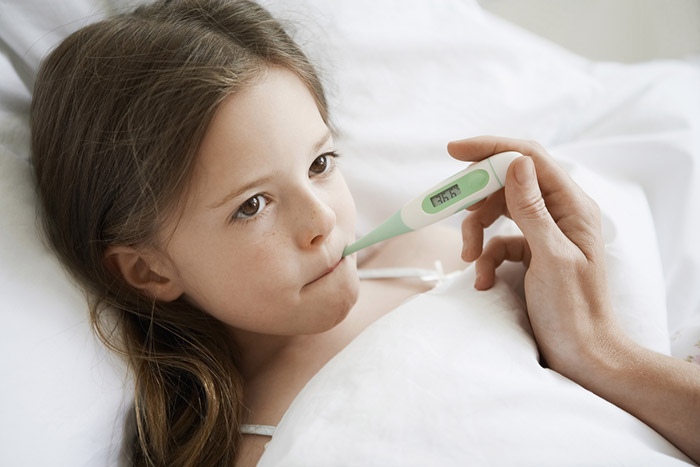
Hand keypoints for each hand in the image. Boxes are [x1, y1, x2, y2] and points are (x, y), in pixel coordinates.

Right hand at [447, 136, 621, 374]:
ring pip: (498, 213)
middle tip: (451, 207)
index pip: (529, 159)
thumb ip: (531, 209)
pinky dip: (485, 259)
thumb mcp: (551, 256)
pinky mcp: (530, 254)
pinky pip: (498, 243)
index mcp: (572, 206)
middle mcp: (559, 213)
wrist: (582, 355)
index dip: (491, 149)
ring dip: (476, 232)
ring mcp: (543, 233)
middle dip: (477, 198)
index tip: (454, 151)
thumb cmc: (575, 310)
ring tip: (469, 259)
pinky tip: (483, 281)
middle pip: (507, 184)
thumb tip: (515, 162)